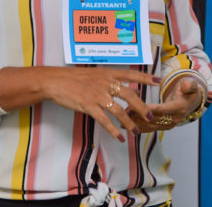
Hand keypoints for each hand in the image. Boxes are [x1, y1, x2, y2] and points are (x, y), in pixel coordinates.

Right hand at [40, 67, 159, 141]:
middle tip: (150, 118)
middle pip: (129, 95)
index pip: (129, 74)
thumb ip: (108, 81)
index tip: (158, 81)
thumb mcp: (92, 75)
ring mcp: (97, 95)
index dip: (145, 77)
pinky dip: (114, 131)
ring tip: (136, 132)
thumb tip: (126, 89)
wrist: (53, 81)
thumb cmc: (71, 78)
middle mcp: (104, 83)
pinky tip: (119, 138)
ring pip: (119, 111)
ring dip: (129, 123)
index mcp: (106, 73)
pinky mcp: (88, 105)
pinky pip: (104, 120)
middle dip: (142, 108)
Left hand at [127, 77, 200, 132]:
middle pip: (154, 119)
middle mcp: (174, 119)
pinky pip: (150, 128)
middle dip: (138, 117)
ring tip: (122, 120)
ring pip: (150, 126)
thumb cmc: (188, 91)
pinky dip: (138, 128)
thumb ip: (188, 85)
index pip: (162, 109)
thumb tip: (187, 84)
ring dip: (136, 124)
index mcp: (179, 108)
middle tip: (124, 112)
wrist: (191, 102)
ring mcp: (168, 124)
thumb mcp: (190, 86)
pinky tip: (126, 127)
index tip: (136, 106)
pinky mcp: (163, 126)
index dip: (148, 109)